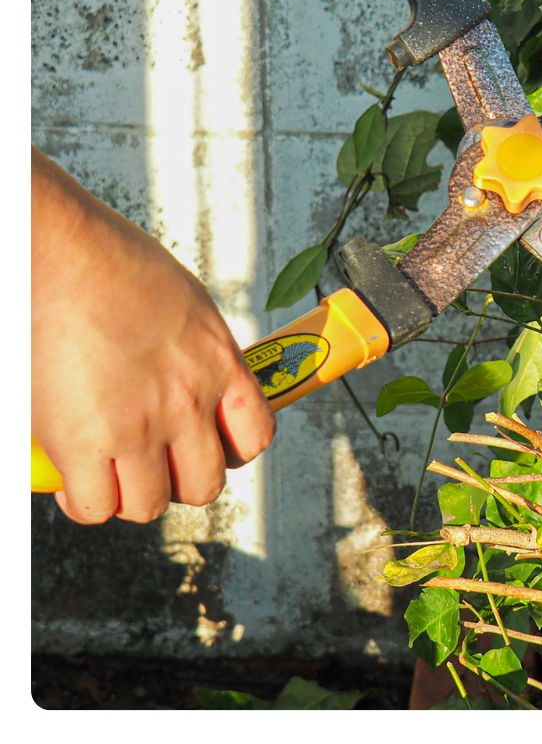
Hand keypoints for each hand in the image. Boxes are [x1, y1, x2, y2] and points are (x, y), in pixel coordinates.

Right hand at [31, 147, 275, 523]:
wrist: (67, 255)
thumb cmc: (118, 264)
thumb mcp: (190, 306)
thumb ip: (200, 351)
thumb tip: (195, 374)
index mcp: (221, 365)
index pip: (254, 437)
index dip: (232, 452)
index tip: (210, 446)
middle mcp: (188, 402)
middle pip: (204, 485)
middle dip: (181, 481)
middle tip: (156, 464)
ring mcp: (138, 427)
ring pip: (149, 504)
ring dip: (132, 495)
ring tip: (114, 472)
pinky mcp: (82, 442)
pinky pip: (94, 505)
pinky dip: (85, 501)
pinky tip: (76, 479)